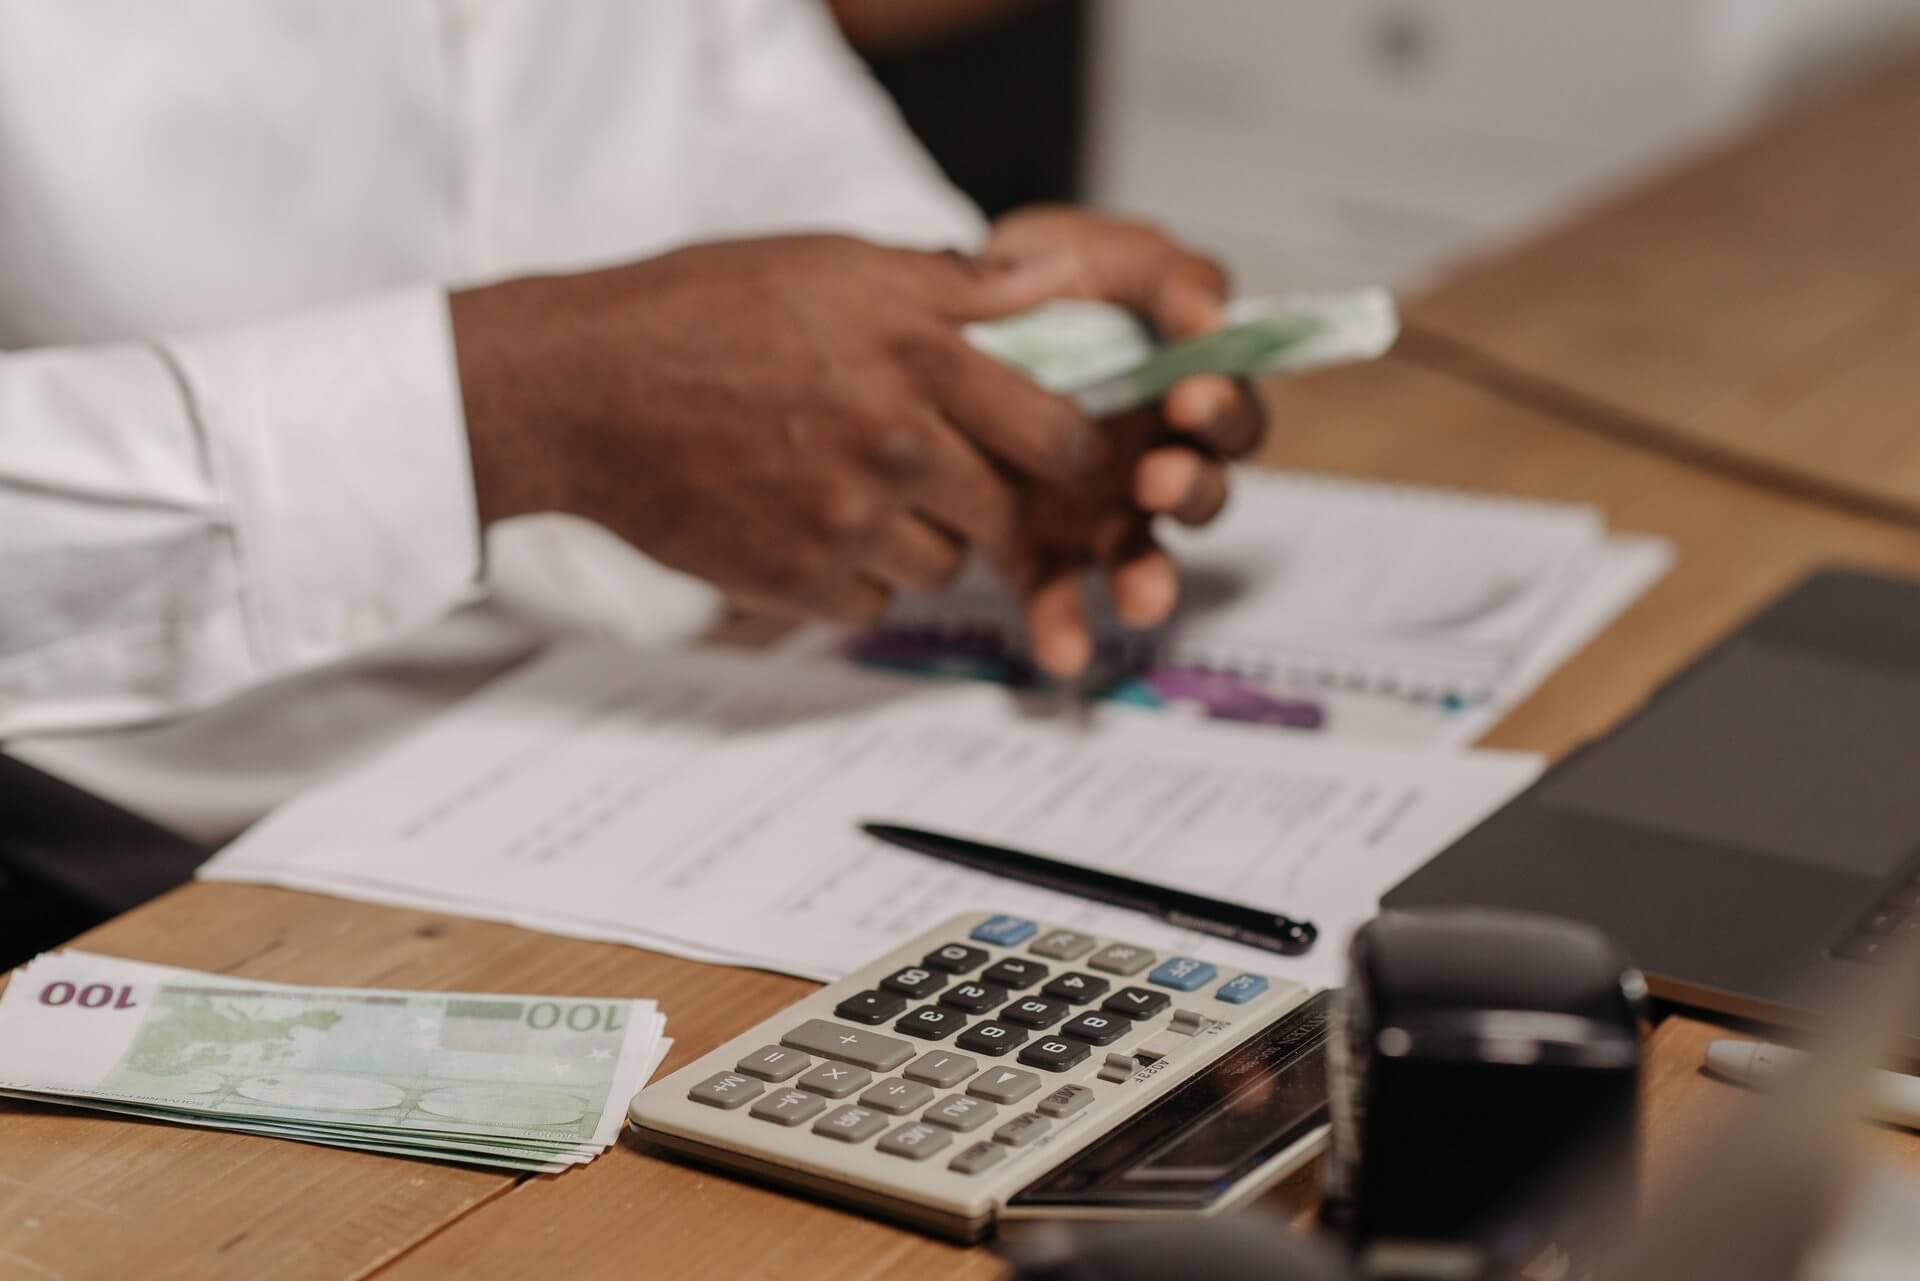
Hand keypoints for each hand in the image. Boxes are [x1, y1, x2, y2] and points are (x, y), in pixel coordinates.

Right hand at [451, 235, 1102, 623]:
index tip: (1053, 455)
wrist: (582, 390)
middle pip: (1007, 512)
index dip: (1067, 452)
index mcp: (918, 357)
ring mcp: (848, 522)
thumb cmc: (700, 311)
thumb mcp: (833, 263)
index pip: (1056, 434)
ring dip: (920, 540)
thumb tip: (1044, 286)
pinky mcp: (798, 582)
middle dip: (991, 501)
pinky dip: (854, 579)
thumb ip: (950, 288)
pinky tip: (807, 526)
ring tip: (856, 492)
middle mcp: (896, 445)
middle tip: (947, 478)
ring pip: (942, 566)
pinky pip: (873, 604)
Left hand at [980, 207, 1269, 674]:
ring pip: (1144, 555)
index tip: (1191, 398)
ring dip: (1149, 578)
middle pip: (1201, 491)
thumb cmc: (1040, 282)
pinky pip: (1060, 595)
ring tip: (1140, 597)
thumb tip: (1213, 316)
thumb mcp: (1103, 253)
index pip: (1231, 413)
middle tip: (1156, 478)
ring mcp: (1100, 509)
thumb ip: (1165, 274)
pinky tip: (1062, 654)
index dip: (1222, 410)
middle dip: (1189, 489)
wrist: (934, 321)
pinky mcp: (1041, 546)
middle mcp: (1153, 457)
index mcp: (1182, 390)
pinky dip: (1065, 628)